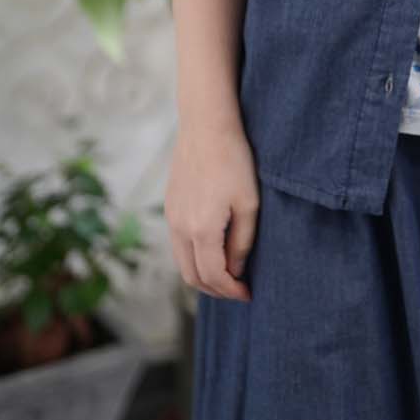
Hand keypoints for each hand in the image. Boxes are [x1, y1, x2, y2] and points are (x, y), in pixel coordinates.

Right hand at [165, 119, 258, 301]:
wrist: (206, 126)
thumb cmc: (234, 160)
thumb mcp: (249, 203)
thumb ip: (242, 242)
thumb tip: (235, 271)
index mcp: (201, 230)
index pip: (214, 276)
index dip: (232, 291)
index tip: (248, 294)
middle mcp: (180, 229)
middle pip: (192, 277)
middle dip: (216, 290)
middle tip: (238, 289)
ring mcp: (171, 218)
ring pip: (182, 263)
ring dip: (203, 275)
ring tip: (227, 273)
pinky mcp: (170, 206)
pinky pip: (177, 245)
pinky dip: (193, 257)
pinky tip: (212, 250)